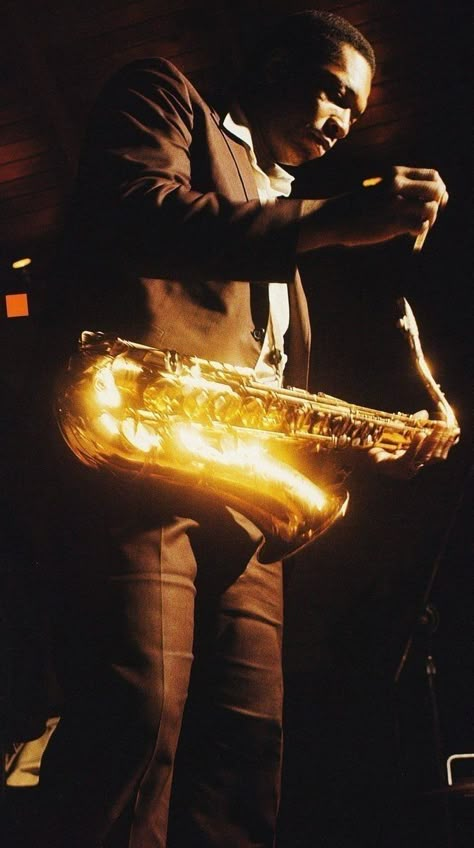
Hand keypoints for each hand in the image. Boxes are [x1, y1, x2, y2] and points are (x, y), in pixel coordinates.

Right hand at [298, 166, 448, 250]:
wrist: (333, 217)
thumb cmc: (357, 204)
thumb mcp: (379, 186)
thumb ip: (401, 187)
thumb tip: (431, 197)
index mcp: (395, 173)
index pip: (433, 176)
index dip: (438, 189)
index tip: (431, 200)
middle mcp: (397, 184)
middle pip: (436, 190)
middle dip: (437, 204)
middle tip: (426, 215)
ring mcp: (394, 203)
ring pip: (431, 208)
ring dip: (429, 219)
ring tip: (416, 224)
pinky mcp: (391, 222)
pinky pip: (420, 225)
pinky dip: (419, 230)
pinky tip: (409, 232)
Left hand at [368, 411, 458, 479]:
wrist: (355, 448)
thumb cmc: (375, 440)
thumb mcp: (398, 429)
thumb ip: (412, 424)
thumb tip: (425, 413)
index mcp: (416, 459)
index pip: (439, 453)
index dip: (448, 443)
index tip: (455, 430)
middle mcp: (413, 466)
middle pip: (435, 456)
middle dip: (442, 439)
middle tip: (446, 425)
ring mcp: (403, 470)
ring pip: (424, 457)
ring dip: (432, 440)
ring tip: (437, 426)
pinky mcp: (393, 468)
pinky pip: (408, 458)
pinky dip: (415, 446)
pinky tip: (420, 434)